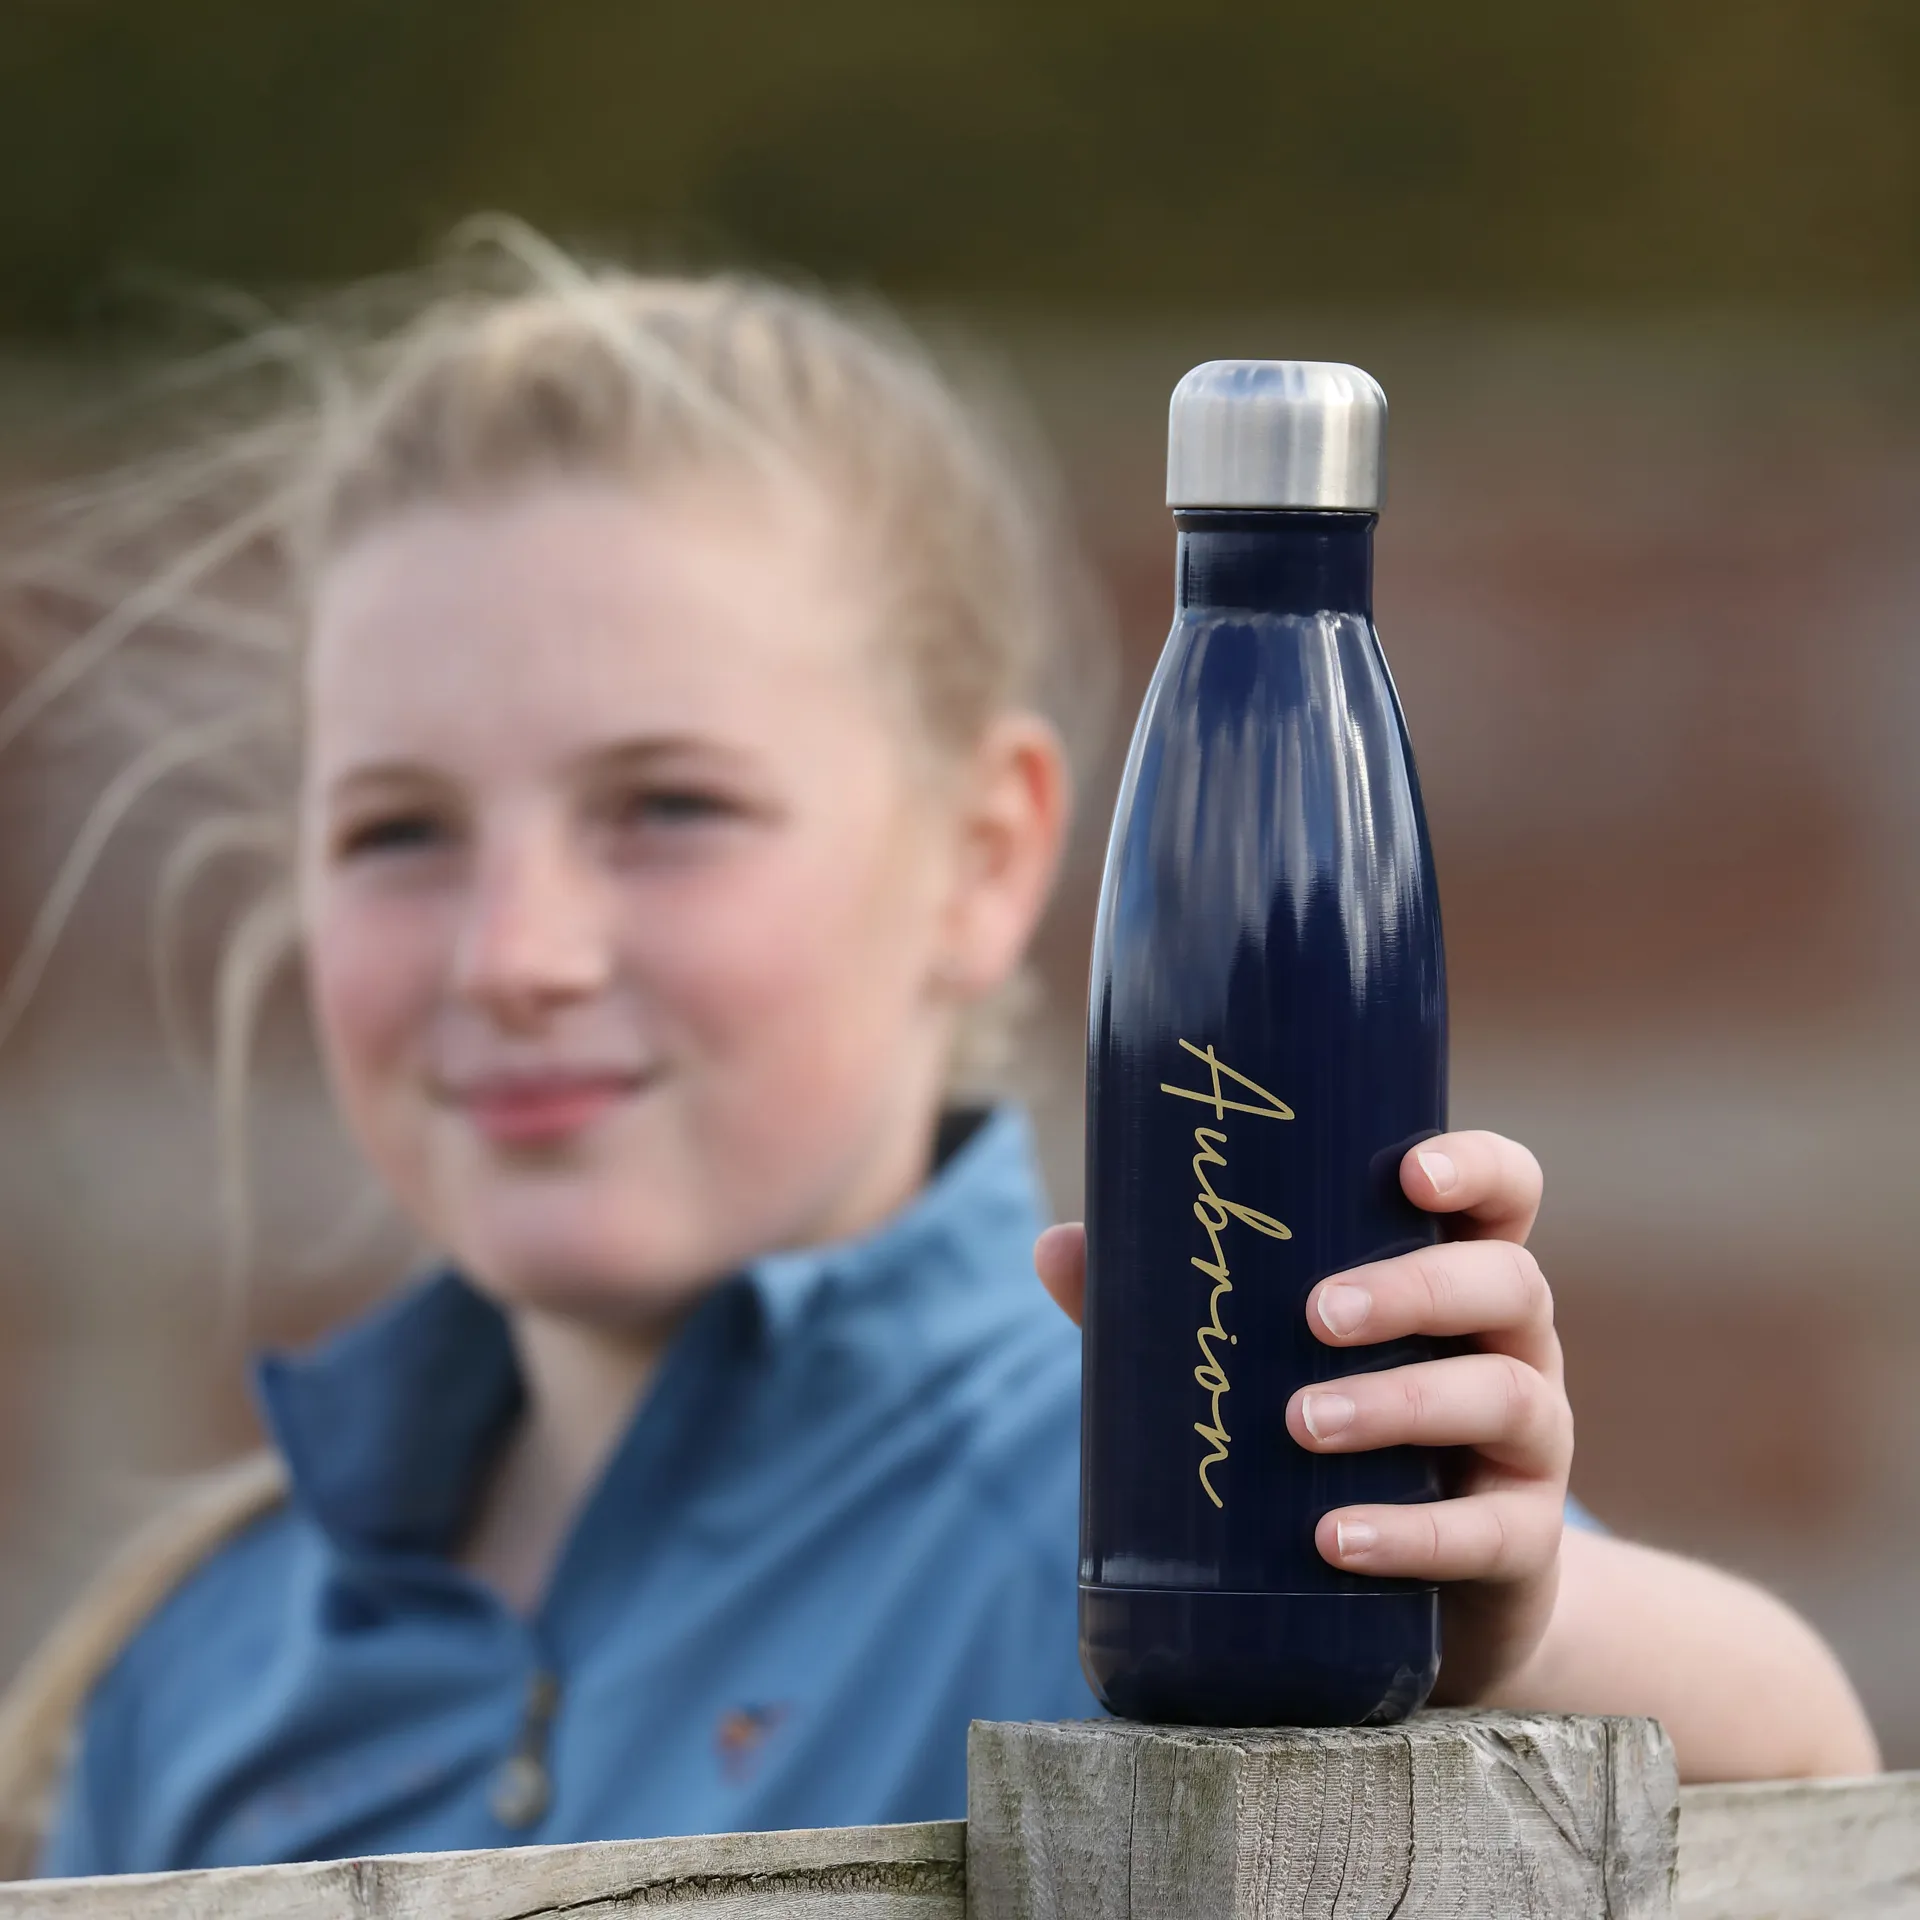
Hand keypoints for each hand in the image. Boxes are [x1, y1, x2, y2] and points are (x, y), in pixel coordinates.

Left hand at [1034, 1130, 1570, 1702]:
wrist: (1421, 1606)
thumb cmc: (1330, 1437)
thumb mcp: (1265, 1359)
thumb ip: (1168, 1305)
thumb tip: (1056, 1247)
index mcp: (1454, 1277)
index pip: (1503, 1193)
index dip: (1475, 1167)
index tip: (1408, 1174)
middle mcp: (1512, 1345)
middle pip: (1509, 1281)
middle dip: (1414, 1289)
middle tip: (1315, 1314)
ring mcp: (1531, 1445)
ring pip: (1505, 1395)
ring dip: (1401, 1402)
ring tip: (1302, 1424)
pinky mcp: (1523, 1544)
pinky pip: (1488, 1533)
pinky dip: (1411, 1535)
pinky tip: (1335, 1540)